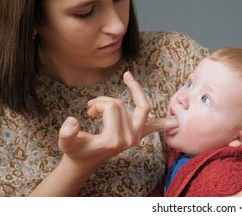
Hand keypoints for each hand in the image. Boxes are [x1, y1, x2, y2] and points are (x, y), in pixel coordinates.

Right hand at [58, 71, 175, 169]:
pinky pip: (153, 126)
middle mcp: (129, 138)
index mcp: (114, 139)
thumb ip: (67, 133)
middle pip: (121, 105)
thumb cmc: (75, 151)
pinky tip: (175, 122)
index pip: (111, 107)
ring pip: (143, 107)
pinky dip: (162, 124)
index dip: (97, 103)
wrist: (84, 163)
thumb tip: (72, 121)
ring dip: (135, 93)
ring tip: (128, 78)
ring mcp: (136, 137)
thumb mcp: (66, 143)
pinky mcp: (137, 136)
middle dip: (104, 100)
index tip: (88, 110)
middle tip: (92, 106)